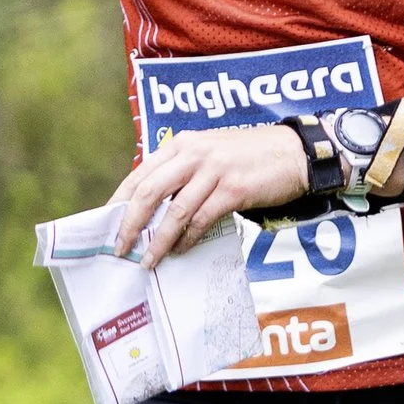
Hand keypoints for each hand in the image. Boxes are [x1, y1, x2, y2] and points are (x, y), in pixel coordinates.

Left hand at [108, 122, 309, 266]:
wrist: (294, 153)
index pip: (140, 174)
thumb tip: (155, 209)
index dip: (120, 201)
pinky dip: (188, 239)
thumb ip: (184, 173)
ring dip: (158, 240)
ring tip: (148, 260)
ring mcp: (214, 170)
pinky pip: (201, 219)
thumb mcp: (211, 154)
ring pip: (174, 211)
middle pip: (148, 192)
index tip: (108, 224)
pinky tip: (182, 250)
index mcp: (183, 144)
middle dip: (130, 224)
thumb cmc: (251, 157)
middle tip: (121, 248)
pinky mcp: (233, 189)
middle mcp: (194, 153)